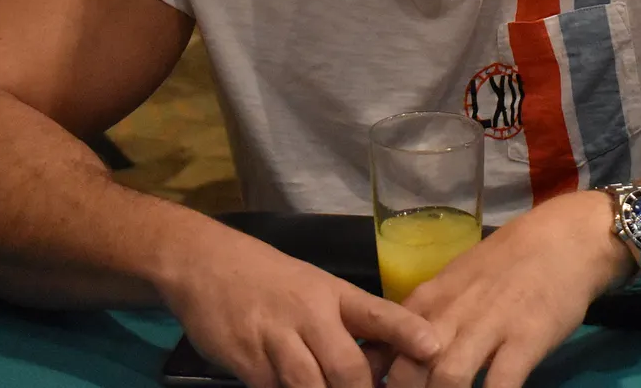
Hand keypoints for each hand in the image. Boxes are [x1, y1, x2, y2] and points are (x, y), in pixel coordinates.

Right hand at [158, 226, 439, 387]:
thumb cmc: (271, 280)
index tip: (433, 348)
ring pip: (310, 385)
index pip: (378, 311)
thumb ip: (346, 321)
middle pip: (346, 365)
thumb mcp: (315, 288)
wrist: (206, 264)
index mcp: (333, 293)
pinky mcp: (246, 362)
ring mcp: (276, 340)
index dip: (406, 332)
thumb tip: (383, 360)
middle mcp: (309, 315)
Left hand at [386, 191, 630, 387]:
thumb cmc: (510, 260)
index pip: (385, 347)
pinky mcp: (526, 339)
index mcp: (430, 299)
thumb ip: (430, 314)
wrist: (564, 238)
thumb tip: (398, 350)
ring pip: (447, 379)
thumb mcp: (458, 279)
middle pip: (407, 371)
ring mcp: (489, 326)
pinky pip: (501, 385)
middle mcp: (452, 314)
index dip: (378, 380)